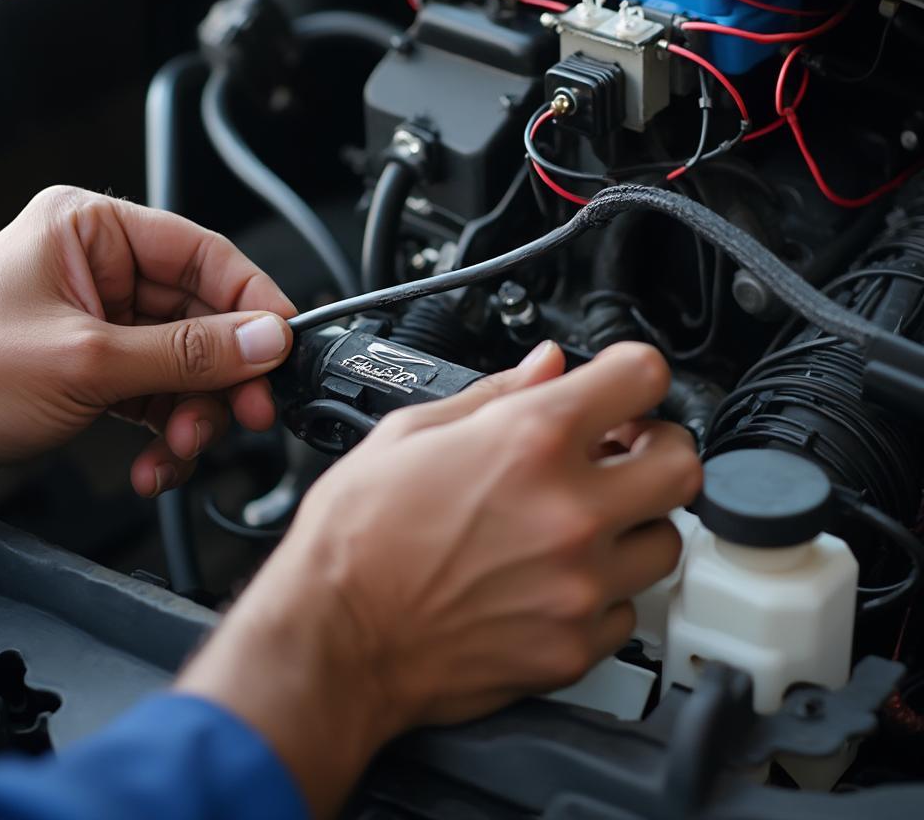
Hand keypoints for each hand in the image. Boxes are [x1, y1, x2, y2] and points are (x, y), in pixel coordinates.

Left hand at [0, 185, 294, 494]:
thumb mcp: (88, 361)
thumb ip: (188, 352)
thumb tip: (265, 340)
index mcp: (93, 231)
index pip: (202, 254)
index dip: (251, 301)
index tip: (283, 344)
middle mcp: (101, 269)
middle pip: (200, 316)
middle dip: (222, 374)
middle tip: (247, 411)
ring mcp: (101, 322)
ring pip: (185, 363)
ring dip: (193, 413)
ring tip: (182, 447)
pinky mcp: (97, 368)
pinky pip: (157, 394)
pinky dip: (165, 432)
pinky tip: (158, 463)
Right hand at [177, 341, 700, 816]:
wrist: (331, 638)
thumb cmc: (355, 537)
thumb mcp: (409, 433)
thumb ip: (494, 393)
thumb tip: (545, 367)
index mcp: (528, 440)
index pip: (642, 376)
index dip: (634, 373)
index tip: (622, 386)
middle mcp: (568, 511)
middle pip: (682, 463)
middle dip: (657, 448)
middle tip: (621, 453)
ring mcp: (578, 585)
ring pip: (666, 542)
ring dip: (634, 523)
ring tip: (586, 522)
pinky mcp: (573, 647)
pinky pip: (628, 610)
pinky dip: (603, 590)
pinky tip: (560, 578)